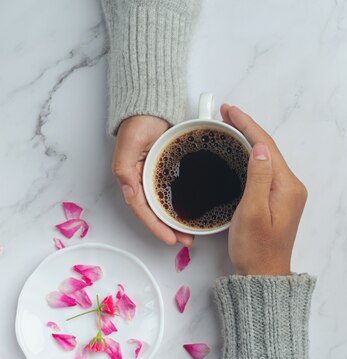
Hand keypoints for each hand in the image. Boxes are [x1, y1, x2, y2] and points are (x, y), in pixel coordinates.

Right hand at [112, 115, 192, 246]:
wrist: (153, 106)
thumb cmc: (137, 123)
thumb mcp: (128, 146)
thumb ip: (125, 169)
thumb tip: (130, 191)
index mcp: (133, 179)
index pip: (144, 210)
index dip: (156, 227)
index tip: (171, 239)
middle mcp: (145, 181)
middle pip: (157, 213)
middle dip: (170, 229)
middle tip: (187, 240)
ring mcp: (158, 176)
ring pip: (168, 205)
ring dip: (177, 220)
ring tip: (192, 232)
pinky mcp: (171, 169)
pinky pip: (178, 191)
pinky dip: (184, 203)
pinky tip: (195, 211)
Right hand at [222, 105, 306, 275]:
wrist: (264, 276)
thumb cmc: (255, 249)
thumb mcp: (252, 212)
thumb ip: (258, 178)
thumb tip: (260, 148)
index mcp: (287, 187)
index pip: (267, 146)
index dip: (247, 125)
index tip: (229, 110)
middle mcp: (292, 187)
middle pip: (270, 149)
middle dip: (248, 128)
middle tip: (225, 113)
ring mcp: (288, 194)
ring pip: (268, 158)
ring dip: (250, 140)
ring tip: (230, 126)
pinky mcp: (281, 201)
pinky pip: (267, 170)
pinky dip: (253, 156)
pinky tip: (241, 151)